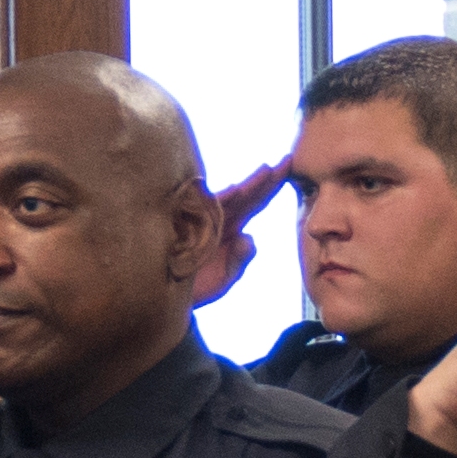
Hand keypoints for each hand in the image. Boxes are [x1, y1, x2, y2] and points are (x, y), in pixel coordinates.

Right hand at [191, 161, 288, 308]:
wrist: (166, 296)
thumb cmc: (197, 287)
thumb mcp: (224, 279)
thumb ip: (240, 260)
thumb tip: (250, 236)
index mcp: (233, 228)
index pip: (257, 203)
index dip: (273, 187)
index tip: (290, 168)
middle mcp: (220, 218)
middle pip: (247, 196)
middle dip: (266, 179)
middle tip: (286, 160)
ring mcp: (204, 219)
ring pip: (230, 199)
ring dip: (249, 186)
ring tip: (266, 171)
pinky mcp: (187, 224)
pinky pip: (206, 210)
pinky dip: (220, 200)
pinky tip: (235, 190)